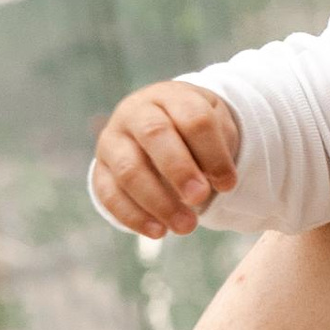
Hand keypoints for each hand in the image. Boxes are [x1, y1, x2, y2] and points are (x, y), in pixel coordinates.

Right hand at [91, 79, 241, 238]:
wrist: (159, 127)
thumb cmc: (193, 132)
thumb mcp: (214, 127)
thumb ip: (217, 149)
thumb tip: (216, 184)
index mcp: (171, 97)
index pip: (193, 118)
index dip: (213, 153)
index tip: (229, 183)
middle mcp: (136, 113)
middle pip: (155, 135)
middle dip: (180, 170)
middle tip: (200, 197)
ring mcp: (112, 140)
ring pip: (129, 169)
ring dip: (158, 201)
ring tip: (186, 227)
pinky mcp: (100, 169)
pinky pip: (108, 194)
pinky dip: (133, 216)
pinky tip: (159, 232)